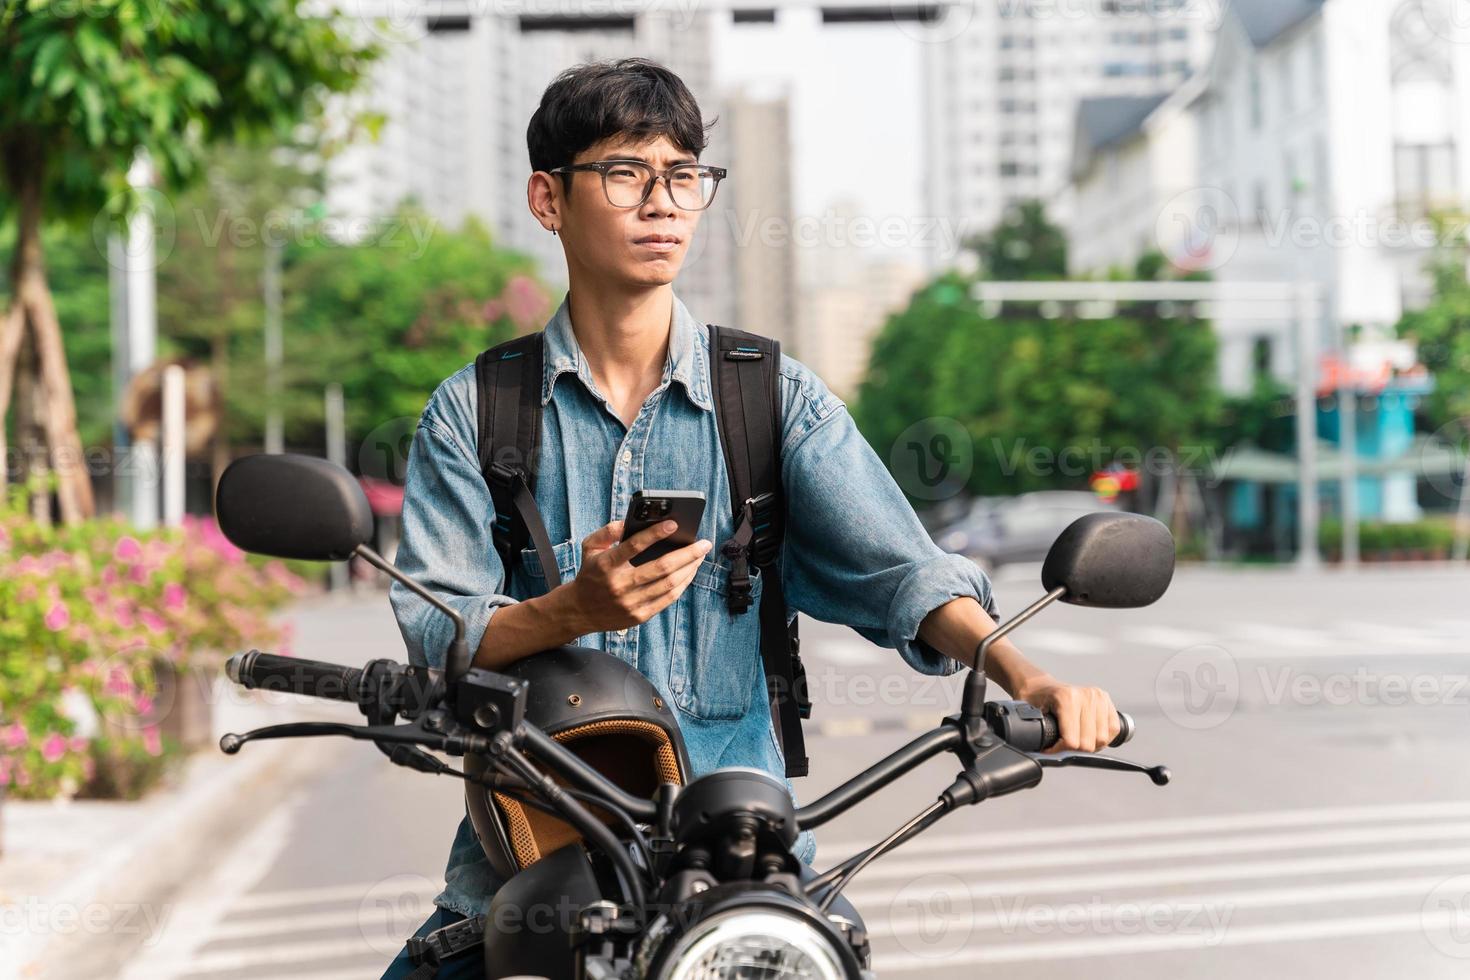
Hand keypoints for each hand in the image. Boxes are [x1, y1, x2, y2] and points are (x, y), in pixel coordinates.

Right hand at [559, 519, 710, 634]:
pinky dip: (682, 584)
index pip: (633, 546)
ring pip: (669, 584)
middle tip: (703, 543)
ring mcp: (630, 603)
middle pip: (661, 567)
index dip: (655, 534)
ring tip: (700, 556)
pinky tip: (690, 573)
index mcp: (606, 565)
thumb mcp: (590, 547)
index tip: (673, 524)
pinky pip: (667, 599)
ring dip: (689, 568)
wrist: (579, 611)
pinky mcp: (639, 616)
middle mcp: (619, 585)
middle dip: (687, 554)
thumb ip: (607, 531)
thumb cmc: (590, 573)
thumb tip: (630, 522)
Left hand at [1014, 675, 1119, 752]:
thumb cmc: (1037, 701)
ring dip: (1090, 745)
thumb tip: (1046, 753)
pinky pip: (1113, 729)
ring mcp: (1098, 696)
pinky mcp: (1106, 699)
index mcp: (1066, 698)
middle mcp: (1085, 695)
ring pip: (1102, 738)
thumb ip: (1040, 733)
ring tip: (1077, 740)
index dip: (1060, 750)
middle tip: (1064, 745)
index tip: (1051, 748)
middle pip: (1089, 743)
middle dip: (1075, 750)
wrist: (1041, 686)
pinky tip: (1090, 735)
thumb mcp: (1034, 717)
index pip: (1072, 741)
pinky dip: (1103, 737)